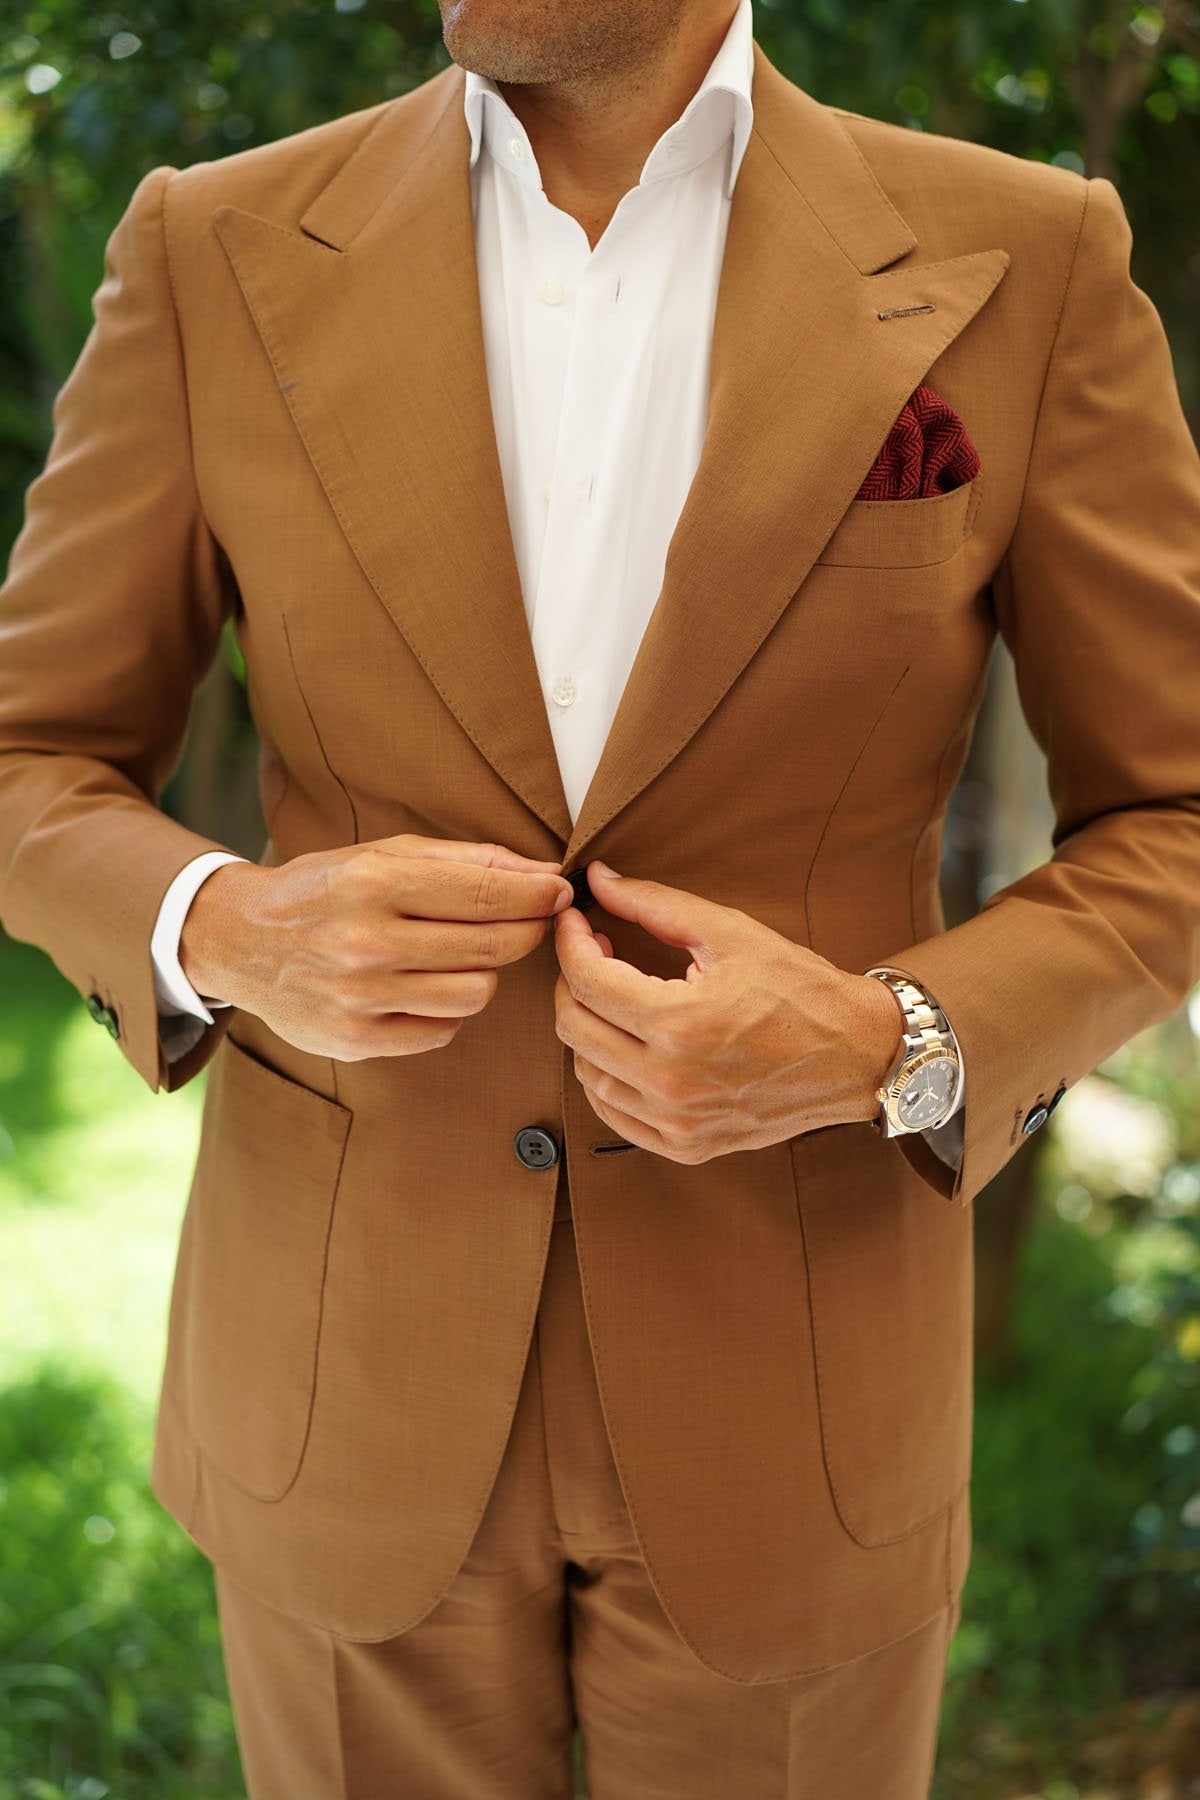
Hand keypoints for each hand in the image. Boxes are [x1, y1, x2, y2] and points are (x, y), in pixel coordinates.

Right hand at [180, 834, 572, 1059]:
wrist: (238, 940)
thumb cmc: (326, 889)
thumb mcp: (382, 855)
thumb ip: (465, 862)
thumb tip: (543, 875)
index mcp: (372, 883)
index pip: (486, 894)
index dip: (538, 895)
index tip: (561, 891)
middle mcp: (365, 942)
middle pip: (491, 946)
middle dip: (527, 930)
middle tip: (532, 920)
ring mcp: (359, 998)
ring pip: (476, 994)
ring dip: (485, 973)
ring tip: (464, 954)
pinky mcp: (356, 1040)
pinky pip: (443, 1031)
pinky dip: (449, 1010)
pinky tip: (426, 987)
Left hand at [553, 861, 903, 1162]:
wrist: (856, 1056)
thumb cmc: (800, 990)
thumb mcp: (730, 933)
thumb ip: (655, 904)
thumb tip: (599, 880)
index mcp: (681, 1024)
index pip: (587, 981)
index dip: (569, 942)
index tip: (575, 921)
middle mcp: (672, 1082)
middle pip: (575, 1027)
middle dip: (572, 980)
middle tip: (595, 952)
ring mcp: (677, 1122)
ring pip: (586, 1072)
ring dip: (588, 1028)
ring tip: (615, 997)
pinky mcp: (686, 1145)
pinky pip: (612, 1112)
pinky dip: (604, 1075)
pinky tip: (624, 1044)